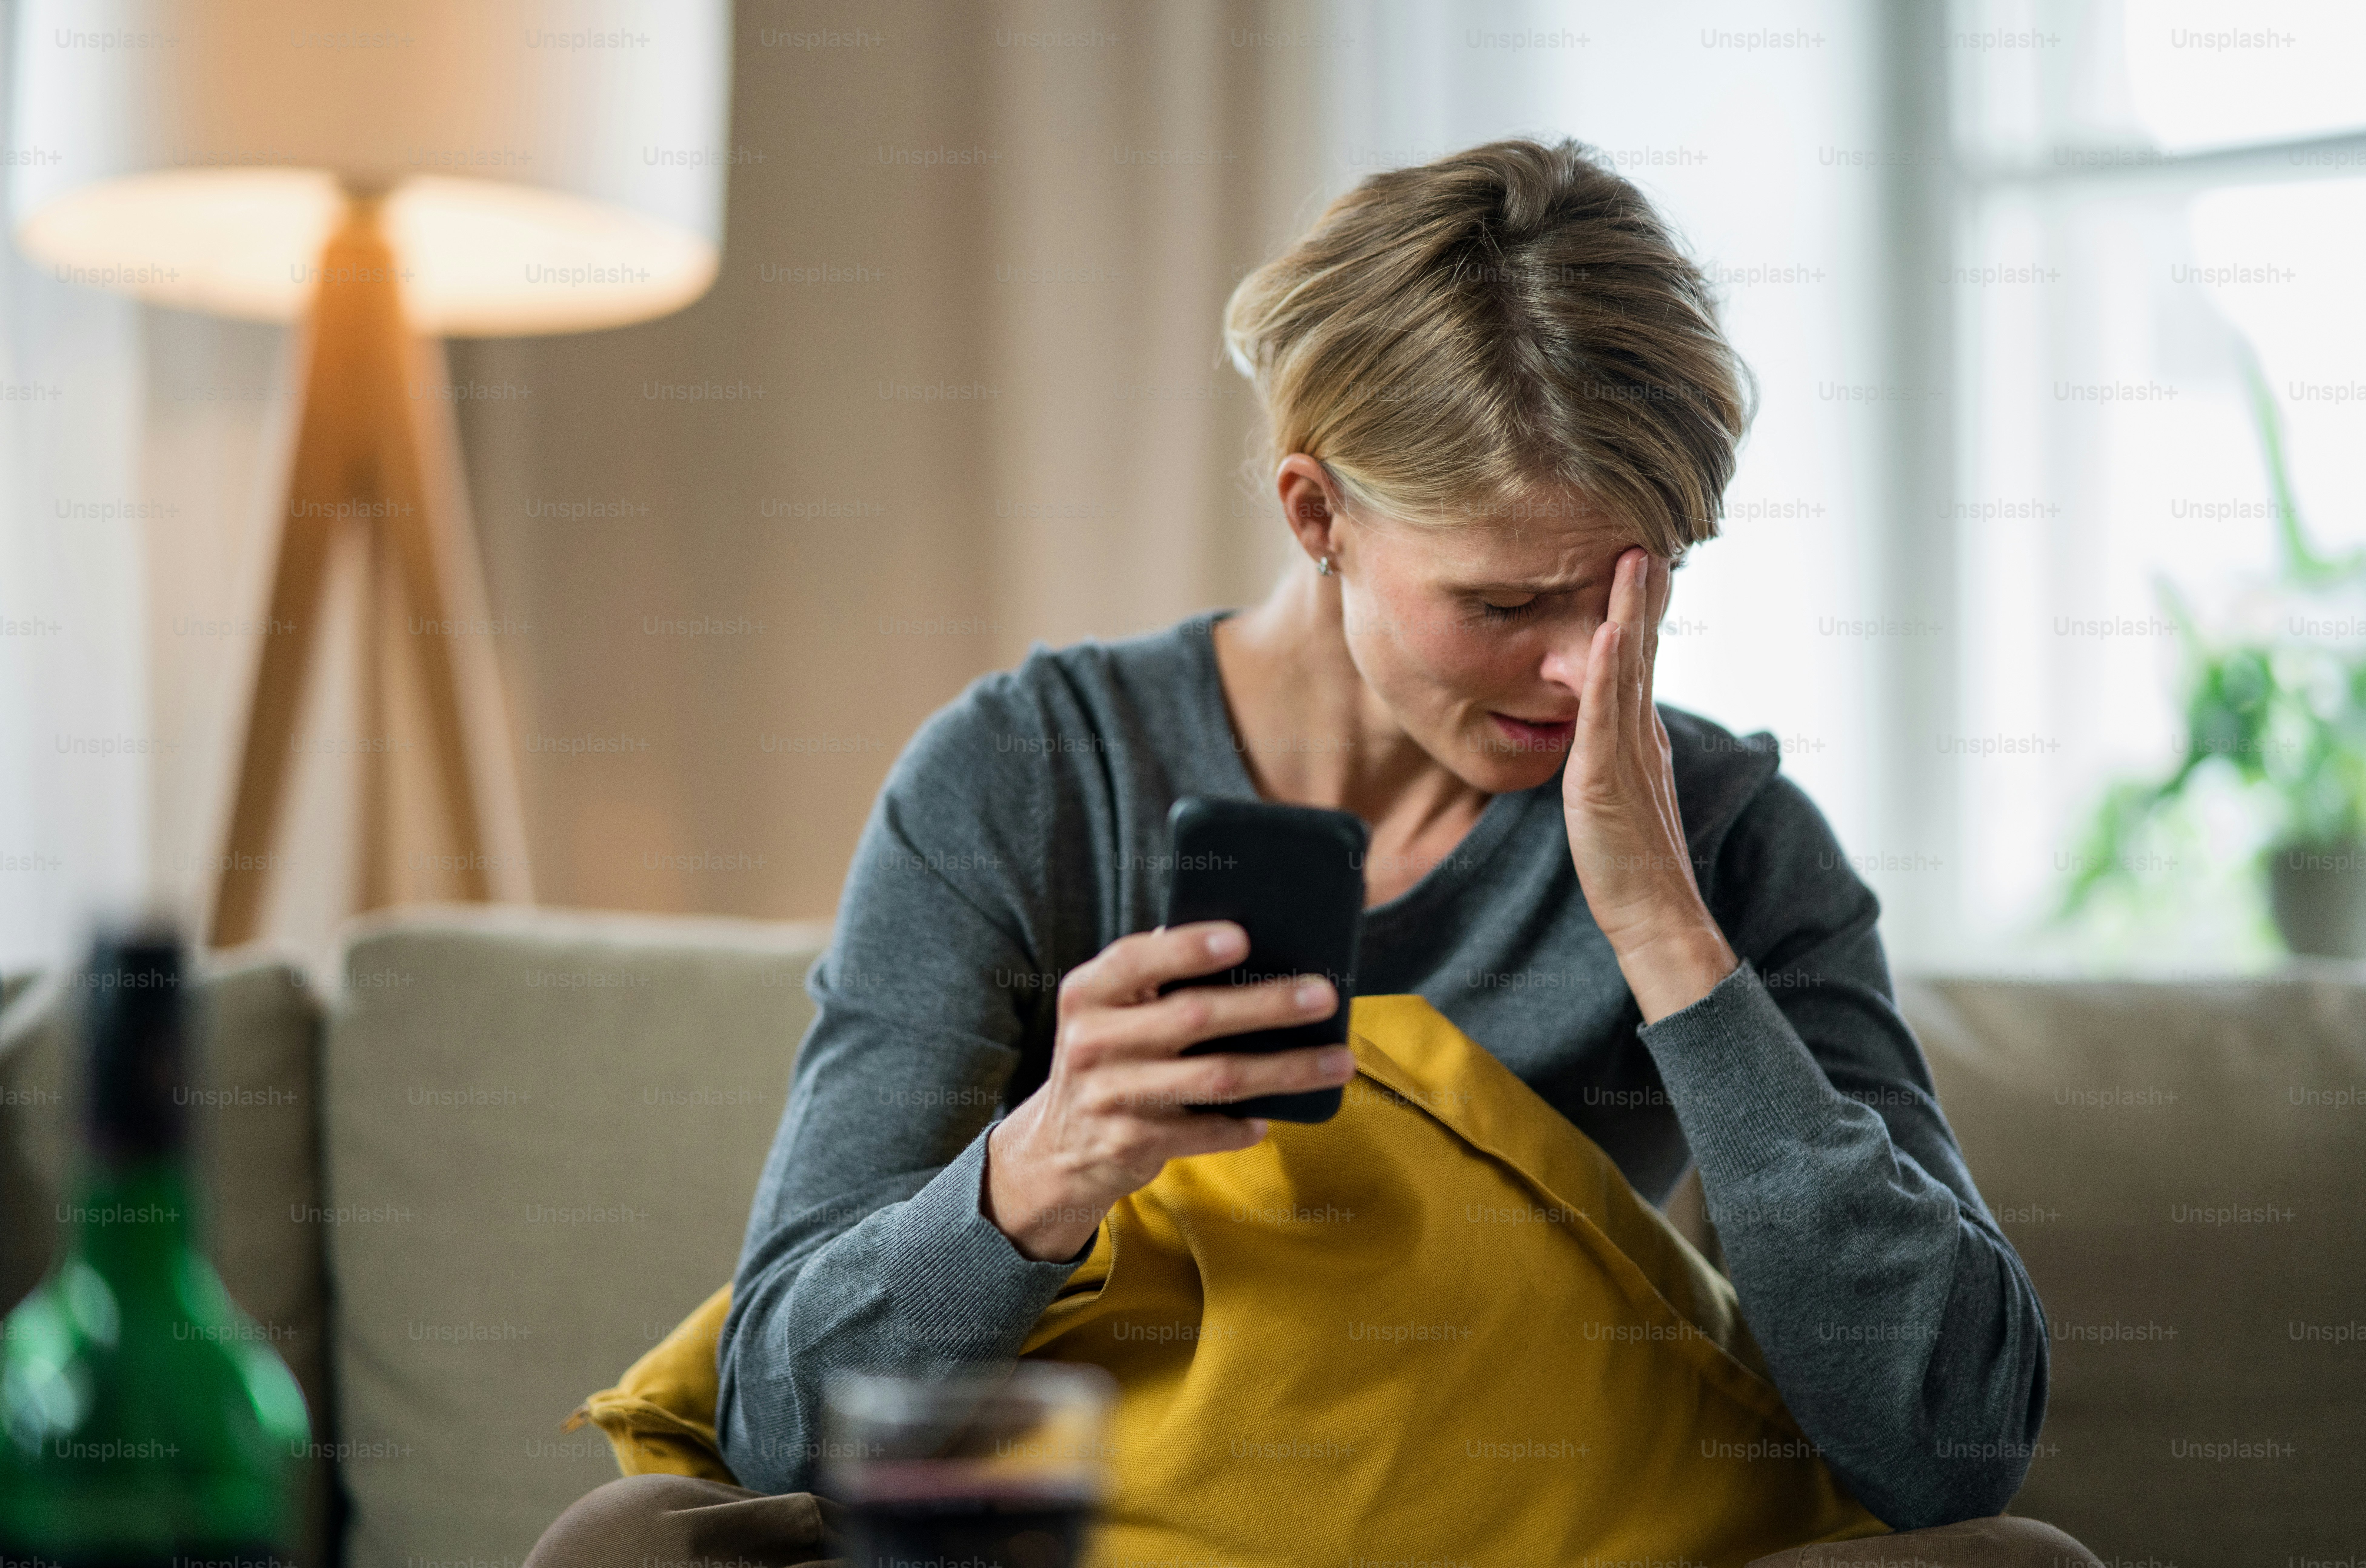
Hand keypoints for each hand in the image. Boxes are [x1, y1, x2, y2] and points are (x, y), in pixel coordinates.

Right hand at [982, 922, 1353, 1260]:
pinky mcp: (1131, 1144)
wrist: (1057, 1147)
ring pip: (1215, 1078)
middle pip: (1193, 1016)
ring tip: (1338, 1061)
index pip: (1137, 959)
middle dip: (1266, 1004)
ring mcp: (1111, 1096)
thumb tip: (1249, 947)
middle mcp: (1092, 1041)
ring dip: (1284, 1069)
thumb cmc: (1110, 1057)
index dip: (1188, 948)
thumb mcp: (1112, 1011)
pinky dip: (1243, 1126)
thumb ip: (1157, 980)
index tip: (1243, 937)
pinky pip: (1205, 1132)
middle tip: (1324, 996)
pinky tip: (1270, 1119)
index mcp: (1088, 993)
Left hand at [1565, 548, 1737, 1023]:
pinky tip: (1611, 633)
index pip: (1640, 663)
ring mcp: (1629, 754)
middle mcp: (1643, 736)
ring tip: (1632, 559)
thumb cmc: (1632, 862)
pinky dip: (1609, 673)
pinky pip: (1608, 717)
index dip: (1640, 613)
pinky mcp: (1608, 778)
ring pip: (1630, 671)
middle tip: (1644, 539)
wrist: (1653, 914)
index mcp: (1643, 738)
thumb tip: (1605, 721)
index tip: (1640, 563)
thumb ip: (1613, 752)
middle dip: (1642, 596)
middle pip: (1643, 653)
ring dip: (1630, 613)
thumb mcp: (1621, 791)